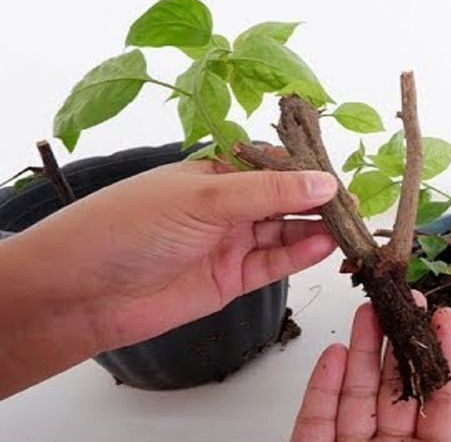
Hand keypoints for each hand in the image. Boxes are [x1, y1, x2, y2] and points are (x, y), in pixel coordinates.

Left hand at [0, 156, 338, 395]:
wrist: (85, 293)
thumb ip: (268, 192)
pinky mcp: (230, 280)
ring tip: (350, 227)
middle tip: (355, 205)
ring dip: (315, 229)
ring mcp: (229, 243)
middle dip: (319, 202)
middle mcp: (225, 207)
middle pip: (283, 201)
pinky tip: (325, 246)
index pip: (272, 166)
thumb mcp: (204, 198)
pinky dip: (299, 255)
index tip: (341, 175)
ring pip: (283, 233)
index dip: (308, 171)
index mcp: (214, 174)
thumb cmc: (131, 227)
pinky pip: (273, 263)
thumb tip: (325, 181)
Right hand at [291, 292, 450, 441]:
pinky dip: (322, 386)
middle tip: (400, 302)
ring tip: (366, 311)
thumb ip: (443, 425)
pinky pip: (316, 419)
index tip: (444, 318)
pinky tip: (333, 355)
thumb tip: (448, 381)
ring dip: (361, 350)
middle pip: (394, 389)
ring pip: (355, 396)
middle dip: (396, 341)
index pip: (441, 402)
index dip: (443, 358)